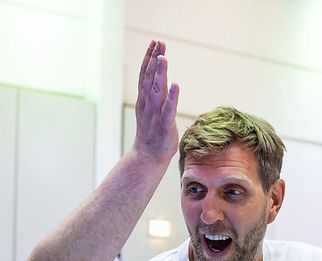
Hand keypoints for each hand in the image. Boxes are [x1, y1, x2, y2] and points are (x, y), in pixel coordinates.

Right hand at [132, 40, 178, 163]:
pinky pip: (168, 109)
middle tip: (159, 43)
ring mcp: (155, 114)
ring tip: (163, 58)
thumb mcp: (152, 111)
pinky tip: (176, 85)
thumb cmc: (152, 134)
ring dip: (160, 74)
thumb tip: (162, 82)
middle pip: (149, 77)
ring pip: (157, 90)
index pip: (145, 75)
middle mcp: (148, 104)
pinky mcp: (165, 125)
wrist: (148, 156)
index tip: (154, 43)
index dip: (149, 58)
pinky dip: (172, 97)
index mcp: (145, 100)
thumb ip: (155, 96)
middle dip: (154, 59)